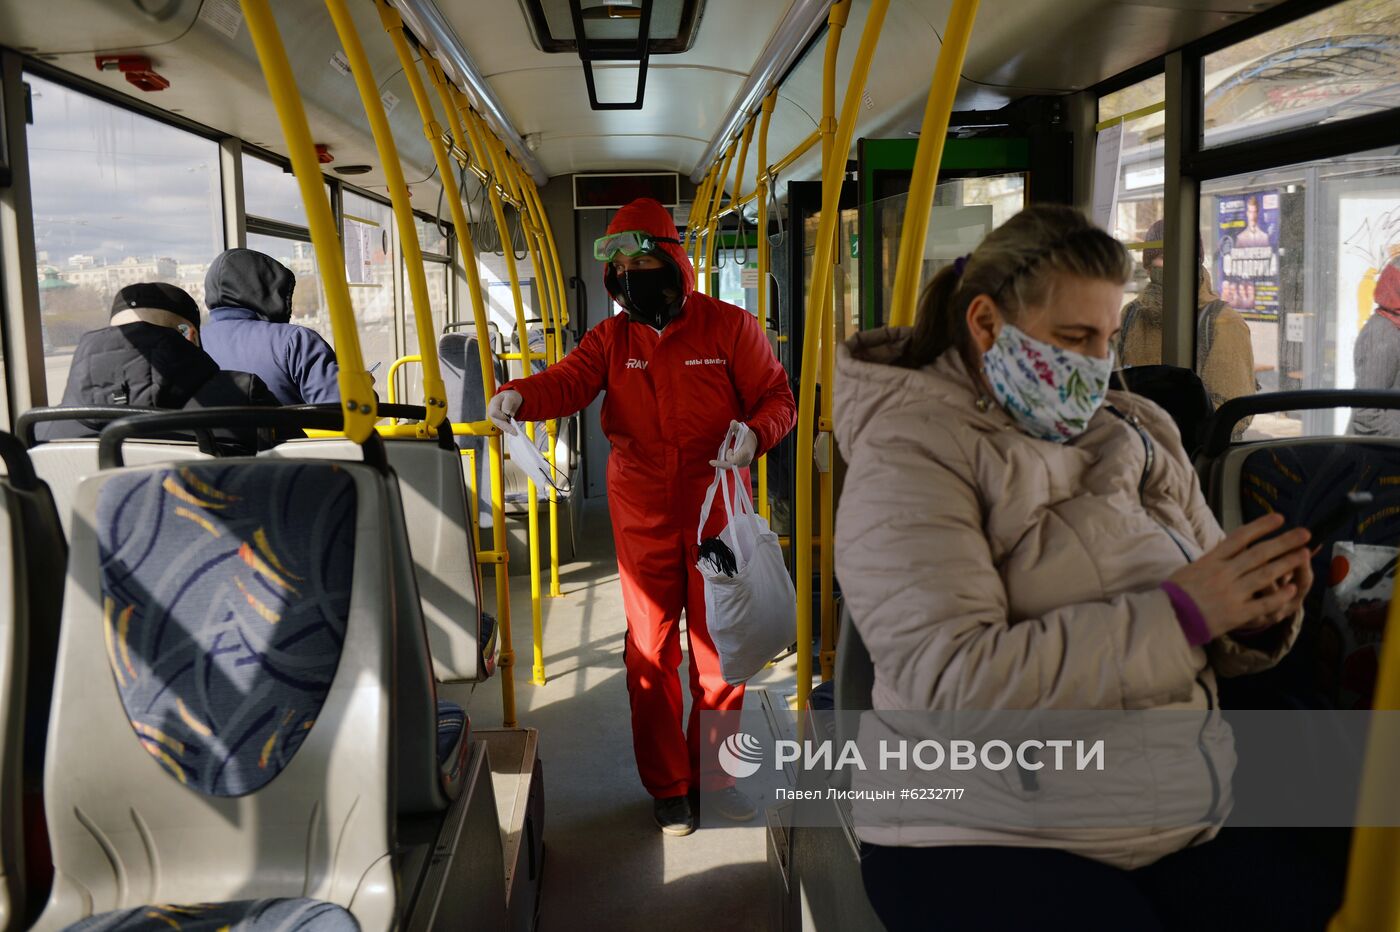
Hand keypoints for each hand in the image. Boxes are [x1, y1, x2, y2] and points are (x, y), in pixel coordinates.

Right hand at [488, 389, 521, 435]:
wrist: (511, 398)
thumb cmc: (511, 397)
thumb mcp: (511, 397)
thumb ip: (507, 403)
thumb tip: (506, 412)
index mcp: (493, 402)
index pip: (494, 412)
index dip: (502, 416)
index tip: (511, 416)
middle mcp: (491, 410)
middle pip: (496, 420)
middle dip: (505, 426)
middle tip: (515, 431)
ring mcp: (493, 416)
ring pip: (498, 425)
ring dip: (506, 428)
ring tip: (515, 431)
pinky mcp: (497, 420)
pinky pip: (501, 426)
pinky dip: (507, 428)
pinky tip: (512, 430)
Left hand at [709, 420, 758, 468]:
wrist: (755, 443)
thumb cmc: (746, 435)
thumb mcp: (742, 430)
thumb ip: (736, 427)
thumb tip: (732, 422)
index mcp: (746, 452)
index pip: (734, 459)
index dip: (729, 455)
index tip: (729, 449)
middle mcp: (745, 460)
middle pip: (731, 465)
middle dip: (721, 464)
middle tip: (711, 462)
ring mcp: (743, 464)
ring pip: (730, 466)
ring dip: (722, 462)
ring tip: (717, 460)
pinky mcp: (741, 466)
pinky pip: (731, 466)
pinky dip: (725, 462)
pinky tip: (722, 459)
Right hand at [1167, 513, 1311, 640]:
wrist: (1169, 617)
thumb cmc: (1178, 592)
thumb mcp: (1193, 567)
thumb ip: (1216, 558)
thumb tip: (1236, 546)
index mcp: (1212, 560)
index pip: (1240, 538)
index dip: (1261, 526)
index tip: (1279, 518)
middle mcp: (1224, 573)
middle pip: (1259, 554)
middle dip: (1284, 542)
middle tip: (1304, 533)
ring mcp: (1231, 593)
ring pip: (1265, 575)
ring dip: (1287, 564)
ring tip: (1304, 554)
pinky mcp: (1236, 613)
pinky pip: (1262, 603)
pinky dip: (1279, 595)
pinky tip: (1292, 588)